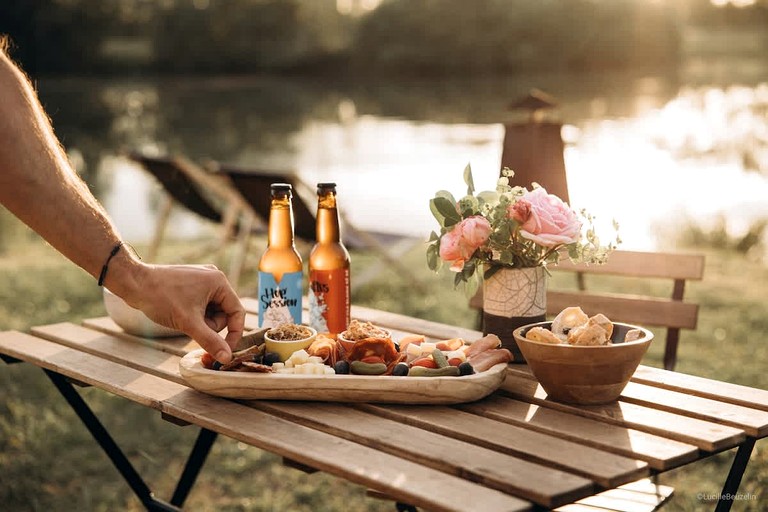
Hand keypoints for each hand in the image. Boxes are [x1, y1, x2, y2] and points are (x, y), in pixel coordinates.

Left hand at [111, 259, 245, 363]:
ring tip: (183, 319)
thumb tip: (227, 358)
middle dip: (210, 325)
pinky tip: (179, 313)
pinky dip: (193, 314)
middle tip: (192, 327)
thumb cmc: (161, 298)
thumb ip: (210, 341)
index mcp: (219, 282)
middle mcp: (214, 278)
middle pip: (224, 313)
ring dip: (201, 321)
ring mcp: (202, 280)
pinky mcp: (191, 284)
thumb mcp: (189, 323)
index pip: (237, 312)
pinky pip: (201, 305)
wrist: (134, 283)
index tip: (225, 350)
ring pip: (212, 311)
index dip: (234, 333)